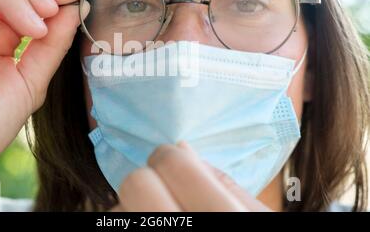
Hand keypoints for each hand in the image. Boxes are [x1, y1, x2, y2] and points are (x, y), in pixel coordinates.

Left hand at [111, 142, 270, 211]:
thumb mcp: (255, 216)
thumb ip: (226, 184)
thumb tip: (182, 147)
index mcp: (222, 217)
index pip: (172, 165)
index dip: (170, 157)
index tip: (172, 159)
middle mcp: (181, 230)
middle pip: (135, 184)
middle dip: (148, 178)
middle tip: (162, 184)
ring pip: (117, 209)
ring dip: (134, 205)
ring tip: (160, 211)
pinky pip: (115, 223)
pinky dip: (128, 217)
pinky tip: (151, 220)